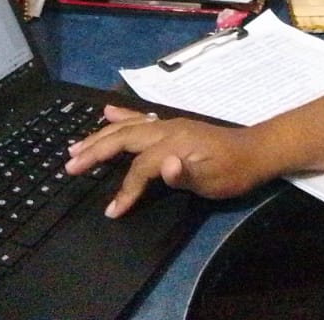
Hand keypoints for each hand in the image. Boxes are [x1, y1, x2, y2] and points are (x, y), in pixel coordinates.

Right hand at [64, 104, 265, 217]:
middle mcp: (166, 129)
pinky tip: (106, 112)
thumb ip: (185, 174)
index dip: (125, 190)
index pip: (140, 167)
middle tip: (69, 165)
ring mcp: (167, 125)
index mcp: (173, 143)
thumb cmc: (233, 171)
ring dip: (99, 136)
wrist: (254, 151)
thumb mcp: (213, 180)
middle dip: (95, 151)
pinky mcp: (171, 126)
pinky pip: (138, 119)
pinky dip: (119, 116)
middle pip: (123, 138)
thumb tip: (163, 166)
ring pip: (126, 127)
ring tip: (75, 146)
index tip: (112, 211)